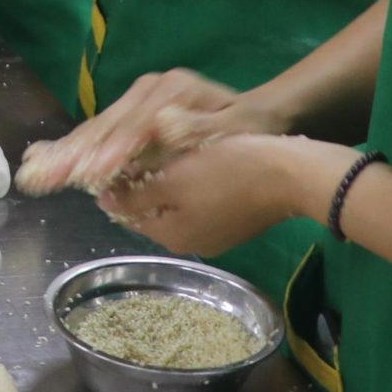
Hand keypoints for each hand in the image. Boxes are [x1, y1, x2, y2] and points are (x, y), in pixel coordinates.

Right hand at [18, 65, 254, 195]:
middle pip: (106, 126)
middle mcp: (148, 91)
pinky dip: (71, 149)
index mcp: (172, 91)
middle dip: (73, 155)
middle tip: (42, 179)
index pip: (135, 126)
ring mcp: (137, 100)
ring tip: (32, 175)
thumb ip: (200, 129)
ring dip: (64, 155)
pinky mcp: (131, 112)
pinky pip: (98, 133)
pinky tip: (43, 161)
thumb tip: (164, 125)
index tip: (89, 176)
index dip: (111, 152)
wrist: (259, 111)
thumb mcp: (237, 129)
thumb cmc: (250, 126)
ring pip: (96, 130)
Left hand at [97, 133, 332, 257]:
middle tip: (140, 148)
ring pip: (176, 206)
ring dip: (166, 183)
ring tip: (165, 151)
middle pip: (152, 211)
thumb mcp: (173, 180)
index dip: (116, 184)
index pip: (126, 212)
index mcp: (171, 236)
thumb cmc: (226, 171)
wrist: (288, 174)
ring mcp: (215, 235)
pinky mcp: (234, 222)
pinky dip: (190, 186)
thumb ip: (135, 195)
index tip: (117, 154)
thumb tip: (103, 200)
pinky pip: (199, 204)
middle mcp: (191, 243)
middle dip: (142, 183)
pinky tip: (194, 162)